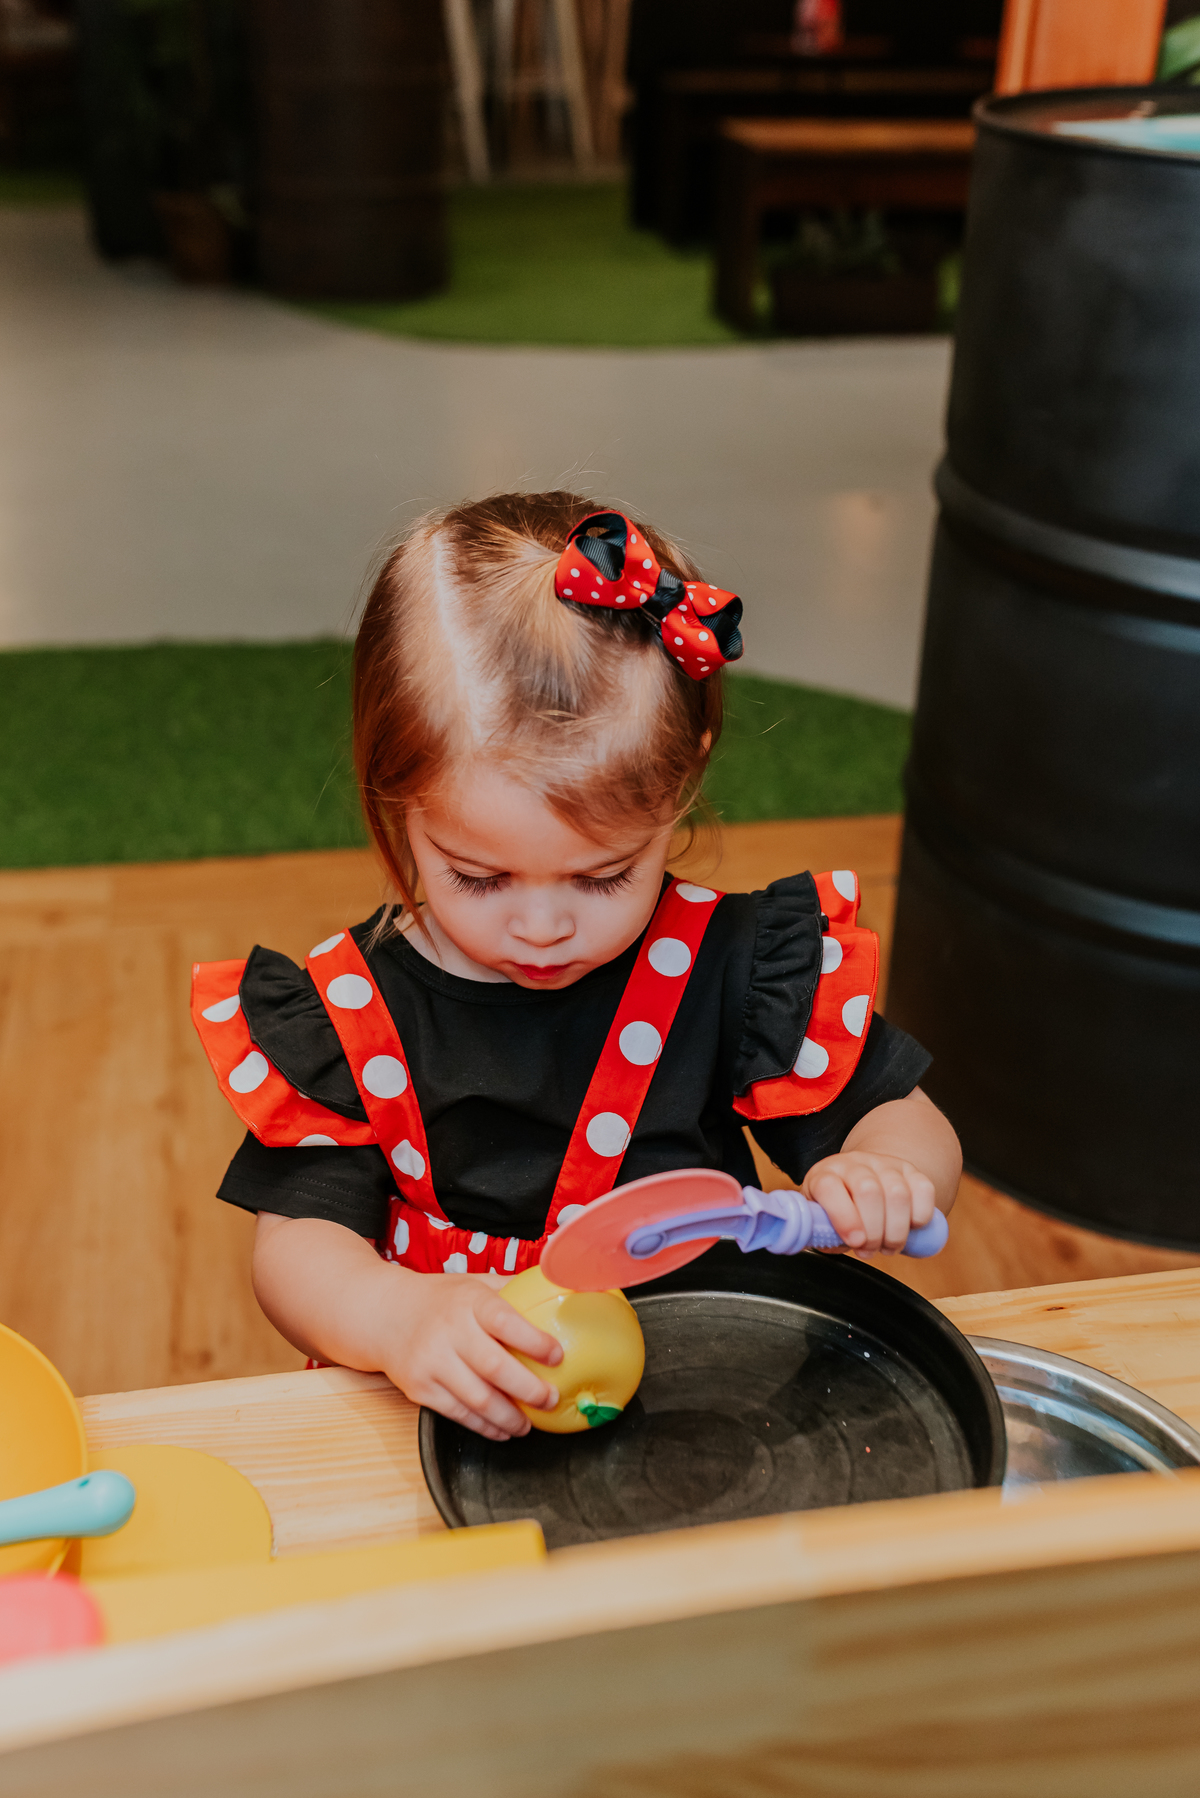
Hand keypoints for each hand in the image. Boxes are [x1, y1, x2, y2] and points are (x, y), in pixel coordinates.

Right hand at [378, 1269, 563, 1442]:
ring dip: (509, 1417)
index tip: (558, 1356)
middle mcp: (450, 1331)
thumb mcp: (473, 1283)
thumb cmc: (440, 1299)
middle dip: (529, 1390)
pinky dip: (484, 1427)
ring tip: (528, 1424)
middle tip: (550, 1399)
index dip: (535, 1341)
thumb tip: (561, 1290)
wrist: (383, 1315)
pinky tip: (502, 1429)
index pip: (506, 1321)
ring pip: (478, 1399)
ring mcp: (432, 1362)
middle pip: (495, 1368)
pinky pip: (458, 1414)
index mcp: (469, 1302)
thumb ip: (512, 1290)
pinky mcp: (420, 1388)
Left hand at [801, 1151, 937, 1255]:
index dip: (843, 1217)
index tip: (855, 1242)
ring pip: (898, 1193)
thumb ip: (822, 1233)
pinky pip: (924, 1189)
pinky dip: (921, 1216)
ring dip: (897, 1230)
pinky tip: (911, 1228)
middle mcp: (853, 1164)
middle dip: (874, 1231)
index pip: (829, 1187)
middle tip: (871, 1251)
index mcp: (825, 1175)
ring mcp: (883, 1164)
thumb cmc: (839, 1209)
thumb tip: (826, 1242)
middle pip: (868, 1191)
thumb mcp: (823, 1220)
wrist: (863, 1180)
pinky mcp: (910, 1170)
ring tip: (890, 1246)